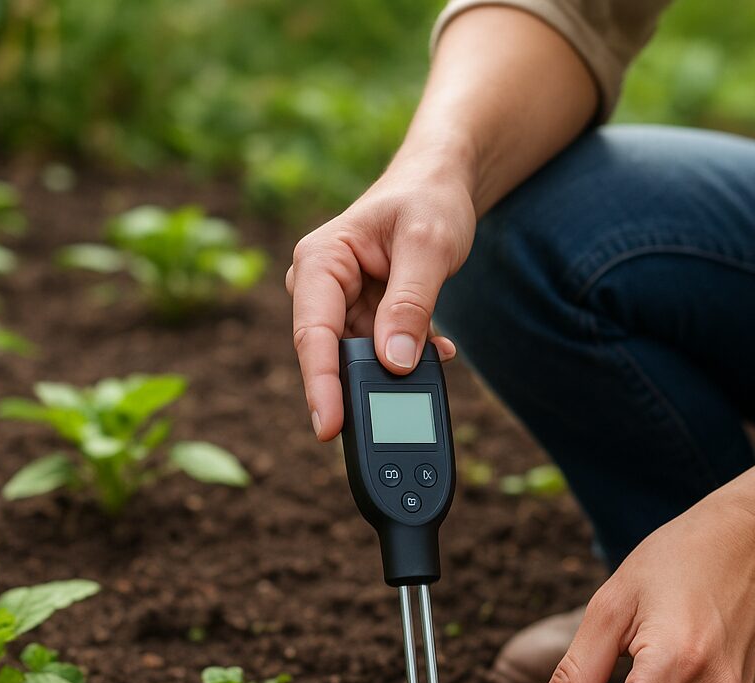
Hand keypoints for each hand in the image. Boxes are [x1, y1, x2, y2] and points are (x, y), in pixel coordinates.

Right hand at [285, 158, 475, 439]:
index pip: (312, 334)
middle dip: (361, 388)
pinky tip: (438, 352)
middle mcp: (322, 288)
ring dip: (395, 372)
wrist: (442, 184)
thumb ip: (411, 305)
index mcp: (320, 262)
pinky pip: (382, 354)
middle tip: (393, 420)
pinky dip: (410, 359)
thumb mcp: (428, 247)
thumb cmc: (429, 200)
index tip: (329, 426)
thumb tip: (395, 362)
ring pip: (360, 361)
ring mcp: (343, 307)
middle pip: (330, 355)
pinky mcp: (365, 319)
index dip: (320, 385)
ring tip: (433, 362)